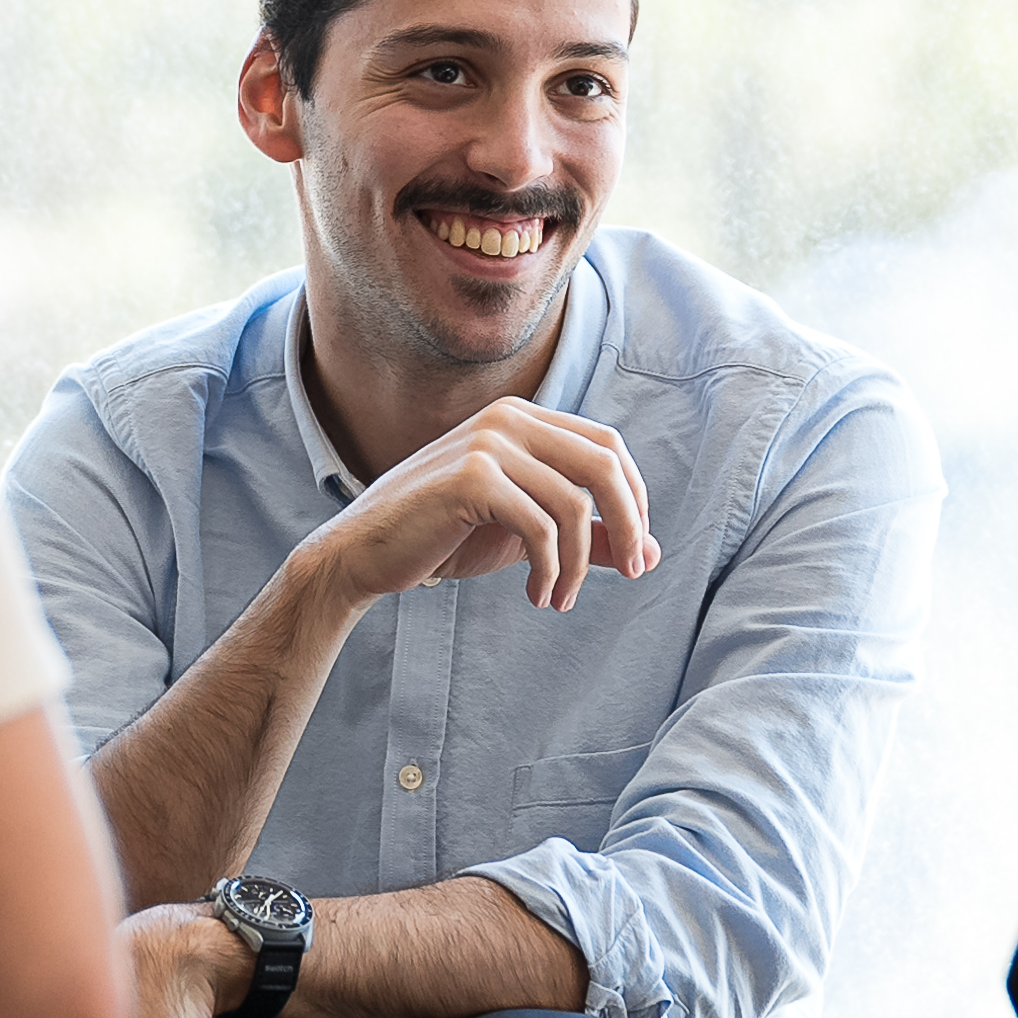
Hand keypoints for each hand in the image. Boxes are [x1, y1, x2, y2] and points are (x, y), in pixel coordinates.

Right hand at [294, 399, 658, 614]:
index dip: (635, 499)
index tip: (636, 551)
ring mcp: (487, 444)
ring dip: (578, 564)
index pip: (608, 447)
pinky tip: (537, 595)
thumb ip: (586, 535)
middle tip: (632, 572)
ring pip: (573, 505)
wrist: (365, 553)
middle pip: (604, 465)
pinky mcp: (470, 479)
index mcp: (523, 419)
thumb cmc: (446, 539)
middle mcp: (508, 419)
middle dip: (630, 525)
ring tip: (560, 598)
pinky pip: (540, 527)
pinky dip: (550, 570)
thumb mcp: (526, 533)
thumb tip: (652, 553)